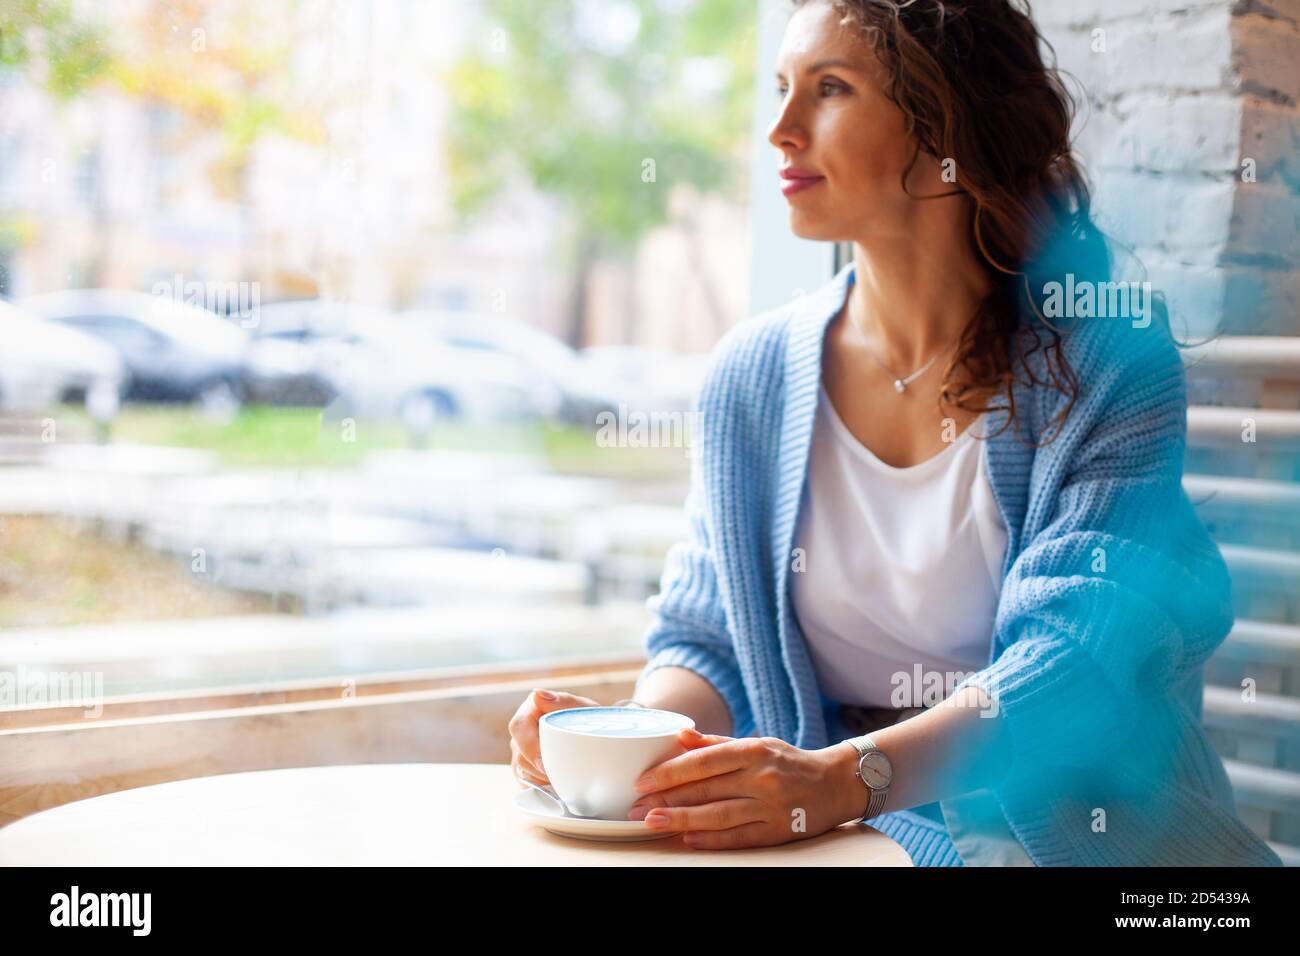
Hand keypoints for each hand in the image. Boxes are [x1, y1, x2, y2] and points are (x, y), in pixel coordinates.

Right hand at [507, 688, 600, 787]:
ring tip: (563, 776)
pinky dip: (542, 785)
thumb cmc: (587, 719)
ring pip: (521, 770)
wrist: (597, 736)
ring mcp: (521, 749)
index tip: (545, 762)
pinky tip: (557, 782)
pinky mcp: (525, 767)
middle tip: (559, 776)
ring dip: (542, 778)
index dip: (529, 747)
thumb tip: (537, 694)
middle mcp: (523, 730)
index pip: (518, 727)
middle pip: (519, 753)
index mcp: (531, 709)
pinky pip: (527, 782)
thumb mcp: (581, 708)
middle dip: (539, 769)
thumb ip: (562, 700)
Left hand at [626, 729, 857, 848]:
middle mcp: (762, 777)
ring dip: (682, 819)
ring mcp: (772, 805)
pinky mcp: (779, 830)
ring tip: (653, 823)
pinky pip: (740, 836)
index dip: (670, 772)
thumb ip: (716, 744)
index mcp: (753, 750)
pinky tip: (689, 839)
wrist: (836, 783)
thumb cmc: (789, 762)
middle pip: (706, 789)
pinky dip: (713, 839)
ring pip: (719, 814)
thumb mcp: (758, 744)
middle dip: (667, 799)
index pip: (703, 761)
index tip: (643, 781)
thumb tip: (680, 736)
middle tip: (636, 808)